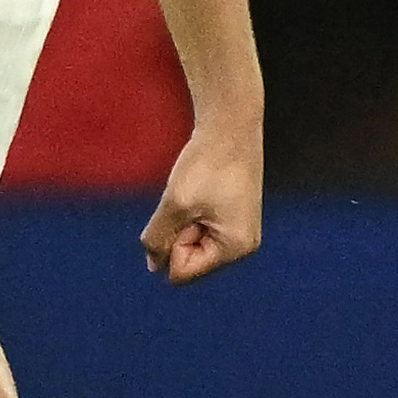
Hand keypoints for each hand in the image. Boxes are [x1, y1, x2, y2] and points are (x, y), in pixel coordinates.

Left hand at [140, 120, 262, 284]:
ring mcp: (239, 233)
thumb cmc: (206, 164)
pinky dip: (190, 213)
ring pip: (191, 244)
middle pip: (188, 260)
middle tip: (192, 200)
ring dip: (183, 221)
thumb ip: (158, 238)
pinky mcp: (232, 218)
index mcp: (235, 249)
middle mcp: (242, 247)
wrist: (230, 126)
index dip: (169, 245)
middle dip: (178, 233)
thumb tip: (154, 267)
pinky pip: (199, 229)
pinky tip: (201, 191)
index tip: (183, 212)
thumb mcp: (175, 204)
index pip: (182, 272)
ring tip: (198, 193)